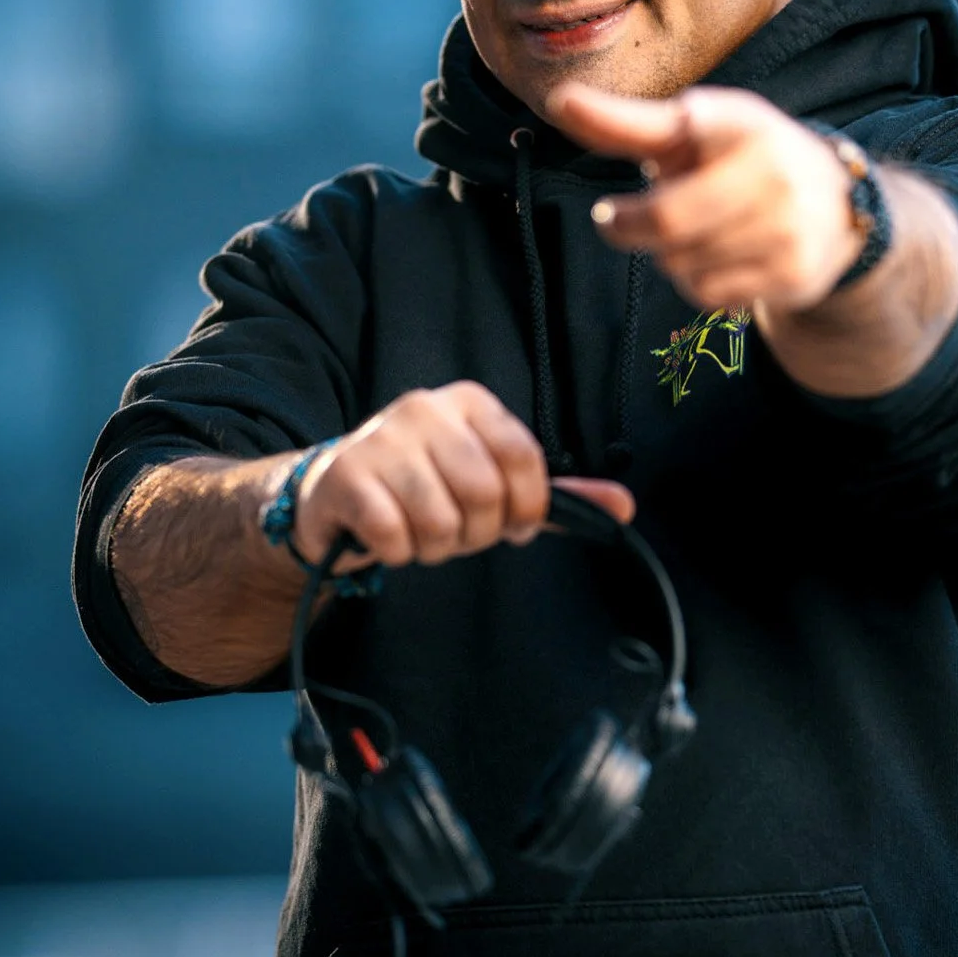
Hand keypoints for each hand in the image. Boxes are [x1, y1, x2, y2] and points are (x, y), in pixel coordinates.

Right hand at [290, 381, 633, 570]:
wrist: (333, 495)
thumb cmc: (425, 489)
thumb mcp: (493, 485)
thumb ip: (555, 497)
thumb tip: (624, 508)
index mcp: (469, 403)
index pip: (527, 460)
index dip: (527, 507)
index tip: (513, 524)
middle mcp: (425, 409)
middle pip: (487, 494)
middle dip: (478, 533)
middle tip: (457, 531)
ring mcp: (382, 439)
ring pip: (442, 521)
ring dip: (437, 547)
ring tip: (421, 532)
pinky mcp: (347, 476)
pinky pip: (396, 536)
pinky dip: (399, 553)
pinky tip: (388, 537)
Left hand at [548, 81, 862, 314]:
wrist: (837, 208)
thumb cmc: (740, 159)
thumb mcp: (691, 131)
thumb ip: (625, 123)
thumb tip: (557, 101)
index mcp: (743, 122)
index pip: (700, 124)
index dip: (693, 121)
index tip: (683, 115)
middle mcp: (771, 172)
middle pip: (666, 221)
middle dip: (626, 224)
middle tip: (612, 218)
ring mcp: (786, 227)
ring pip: (681, 263)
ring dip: (668, 255)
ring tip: (693, 232)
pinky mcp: (793, 274)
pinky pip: (708, 294)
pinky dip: (697, 282)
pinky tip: (718, 258)